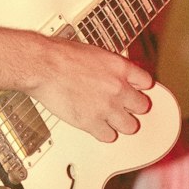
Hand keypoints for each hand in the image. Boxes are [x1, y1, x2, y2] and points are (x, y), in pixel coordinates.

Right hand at [31, 39, 153, 143]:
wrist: (43, 66)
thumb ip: (106, 66)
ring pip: (130, 126)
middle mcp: (117, 88)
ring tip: (114, 121)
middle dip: (133, 107)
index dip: (140, 88)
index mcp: (119, 67)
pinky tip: (98, 128)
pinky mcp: (92, 122)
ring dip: (122, 124)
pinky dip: (104, 134)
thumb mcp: (92, 52)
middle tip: (125, 107)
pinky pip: (109, 136)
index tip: (136, 90)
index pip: (146, 82)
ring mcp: (106, 107)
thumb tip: (107, 73)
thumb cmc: (60, 56)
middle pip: (142, 106)